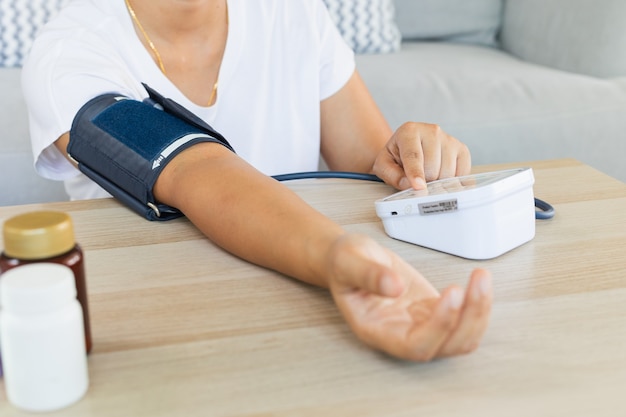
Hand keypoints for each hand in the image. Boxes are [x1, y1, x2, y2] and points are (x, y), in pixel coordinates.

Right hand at [326, 234, 491, 360]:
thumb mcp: (348, 261)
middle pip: (445, 346)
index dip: (438, 326)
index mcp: (377, 330)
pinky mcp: (434, 311)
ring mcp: (420, 325)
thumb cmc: (345, 263)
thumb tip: (393, 286)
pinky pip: (464, 319)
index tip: (452, 293)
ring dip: (478, 311)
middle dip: (469, 318)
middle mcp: (401, 335)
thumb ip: (367, 274)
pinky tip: (478, 281)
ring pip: (461, 337)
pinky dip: (477, 303)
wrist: (352, 258)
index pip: (414, 346)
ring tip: (481, 277)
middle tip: (477, 281)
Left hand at [372, 122, 470, 189]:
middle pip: (432, 167)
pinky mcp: (462, 149)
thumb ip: (392, 175)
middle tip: (417, 180)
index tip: (419, 186)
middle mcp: (432, 131)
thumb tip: (410, 185)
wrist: (409, 148)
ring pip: (447, 172)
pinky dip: (452, 181)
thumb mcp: (384, 165)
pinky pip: (461, 173)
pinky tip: (441, 177)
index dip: (416, 173)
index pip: (414, 155)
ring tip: (428, 176)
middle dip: (424, 181)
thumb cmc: (396, 157)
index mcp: (409, 131)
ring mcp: (449, 139)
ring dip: (437, 182)